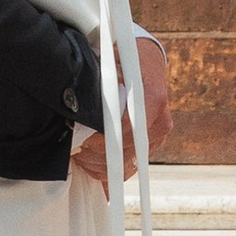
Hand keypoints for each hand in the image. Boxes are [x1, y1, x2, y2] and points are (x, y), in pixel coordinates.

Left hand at [74, 37, 166, 197]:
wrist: (147, 64)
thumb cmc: (126, 64)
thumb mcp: (113, 66)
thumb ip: (101, 87)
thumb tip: (76, 104)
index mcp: (152, 100)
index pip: (128, 130)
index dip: (104, 141)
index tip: (84, 142)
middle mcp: (160, 121)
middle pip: (128, 151)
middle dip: (98, 155)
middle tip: (75, 151)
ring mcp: (158, 136)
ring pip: (128, 164)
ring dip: (100, 165)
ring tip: (79, 157)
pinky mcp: (152, 146)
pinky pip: (131, 168)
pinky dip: (109, 172)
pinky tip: (91, 166)